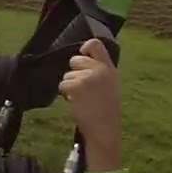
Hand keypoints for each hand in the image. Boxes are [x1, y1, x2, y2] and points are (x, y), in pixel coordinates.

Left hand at [59, 39, 121, 155]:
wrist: (104, 128)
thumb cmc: (105, 109)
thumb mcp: (109, 84)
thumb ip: (98, 71)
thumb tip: (79, 59)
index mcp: (109, 68)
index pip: (95, 44)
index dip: (85, 47)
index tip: (82, 55)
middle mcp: (99, 69)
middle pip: (75, 60)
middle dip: (74, 72)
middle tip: (82, 88)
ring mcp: (88, 77)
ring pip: (67, 75)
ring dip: (70, 86)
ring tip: (82, 98)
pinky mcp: (76, 86)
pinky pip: (62, 85)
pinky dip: (66, 94)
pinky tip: (76, 102)